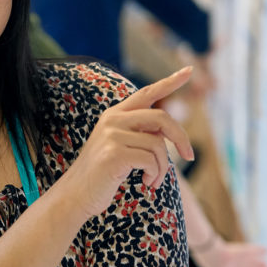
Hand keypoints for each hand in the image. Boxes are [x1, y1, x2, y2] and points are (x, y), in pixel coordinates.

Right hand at [58, 66, 195, 220]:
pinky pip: (152, 160)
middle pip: (162, 118)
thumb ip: (140, 134)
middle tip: (190, 156)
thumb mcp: (120, 147)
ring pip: (158, 145)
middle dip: (181, 138)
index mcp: (115, 114)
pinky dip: (155, 175)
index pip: (147, 93)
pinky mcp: (115, 153)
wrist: (75, 195)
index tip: (189, 71)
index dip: (170, 81)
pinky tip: (147, 183)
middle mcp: (113, 119)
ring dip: (163, 168)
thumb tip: (172, 134)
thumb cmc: (102, 175)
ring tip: (153, 180)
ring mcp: (112, 135)